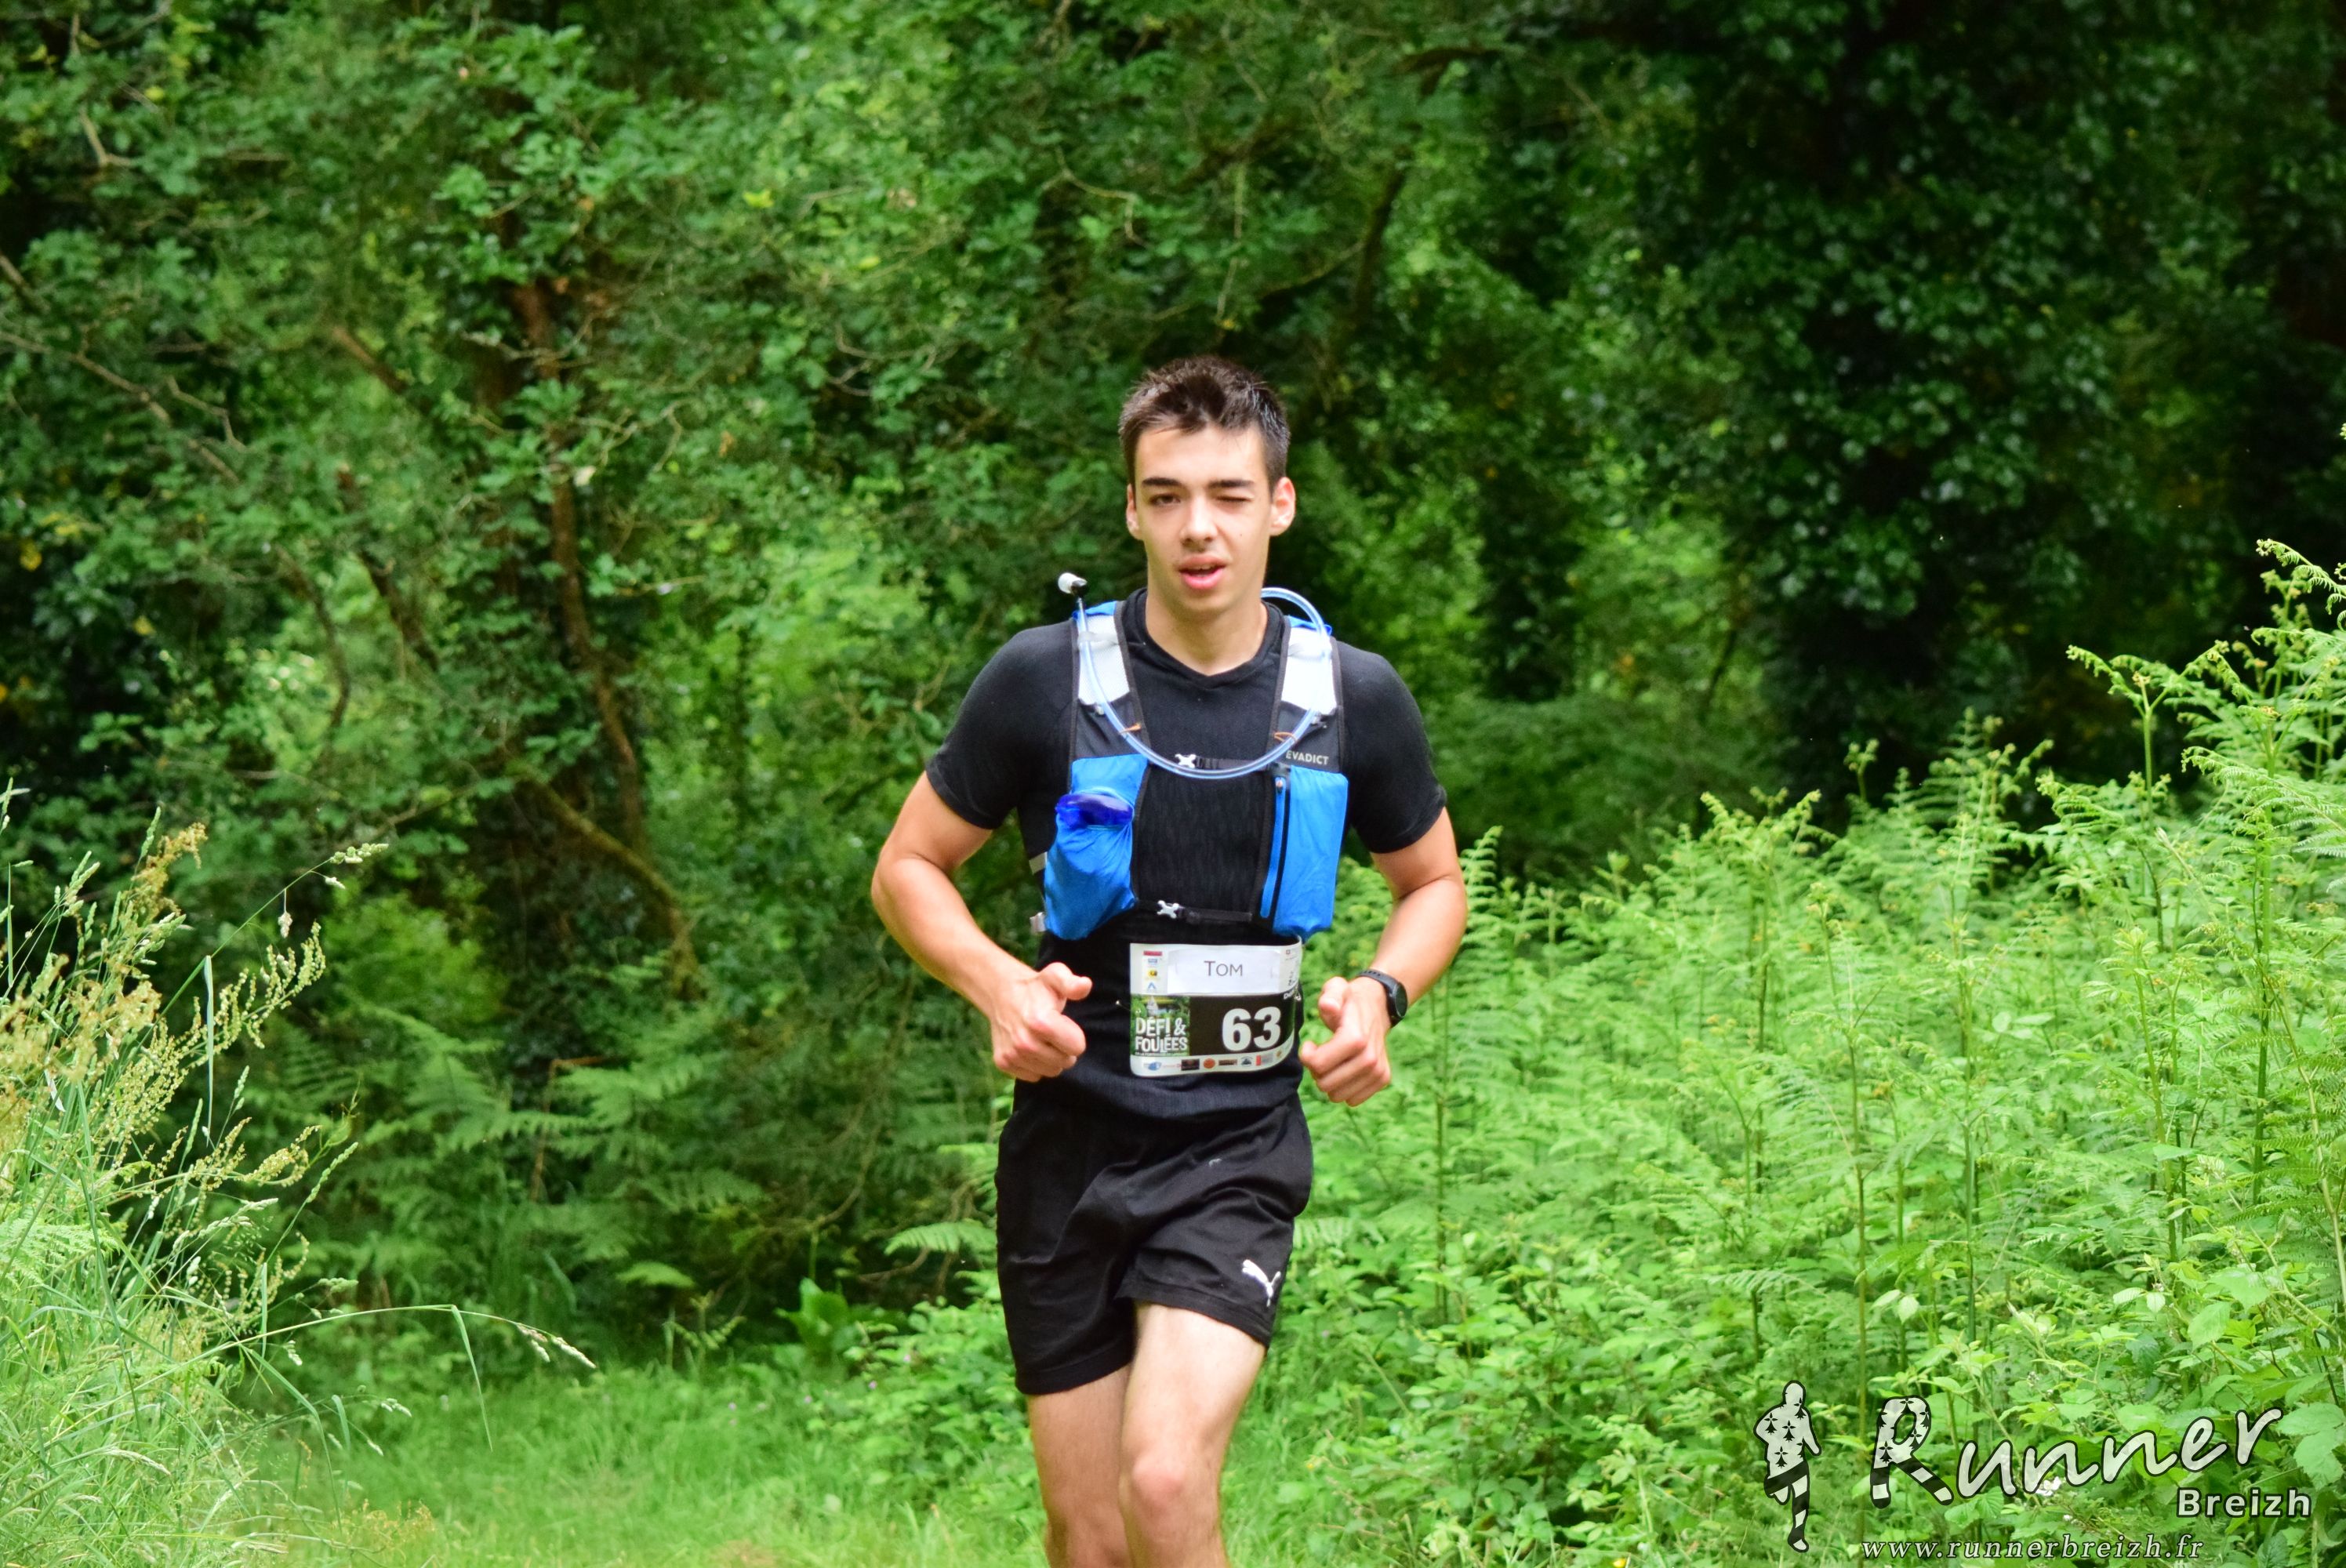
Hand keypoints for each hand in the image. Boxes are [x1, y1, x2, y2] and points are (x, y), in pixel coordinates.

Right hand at [985, 961, 1090, 1081]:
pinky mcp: (1003, 1063)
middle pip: (1064, 1062)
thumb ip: (1072, 983)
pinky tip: (1029, 1046)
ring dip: (1050, 1058)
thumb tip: (1085, 985)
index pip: (1077, 1048)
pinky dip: (1035, 1065)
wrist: (1002, 992)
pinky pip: (1033, 1076)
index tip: (1062, 1022)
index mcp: (1041, 1022)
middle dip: (1064, 1048)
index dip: (1074, 1035)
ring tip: (1041, 1038)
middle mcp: (1025, 1042)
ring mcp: (1012, 1054)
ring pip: (1050, 1071)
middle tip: (1053, 1031)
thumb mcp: (1056, 977)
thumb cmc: (1036, 987)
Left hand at [1301, 975, 1391, 1106]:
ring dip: (1330, 1081)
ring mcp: (1378, 1071)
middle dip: (1317, 1071)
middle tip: (1322, 1054)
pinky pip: (1353, 1100)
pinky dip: (1344, 1088)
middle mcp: (1370, 1058)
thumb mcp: (1337, 989)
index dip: (1307, 1057)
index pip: (1318, 1065)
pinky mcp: (1382, 1080)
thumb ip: (1330, 996)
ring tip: (1334, 1062)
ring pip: (1337, 1096)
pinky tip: (1345, 1070)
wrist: (1378, 1007)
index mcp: (1355, 1038)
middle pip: (1325, 1083)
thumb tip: (1329, 1006)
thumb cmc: (1349, 1001)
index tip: (1311, 1044)